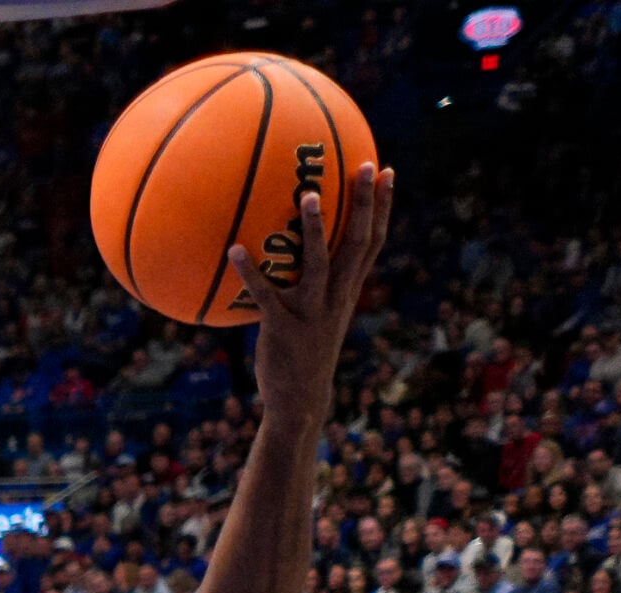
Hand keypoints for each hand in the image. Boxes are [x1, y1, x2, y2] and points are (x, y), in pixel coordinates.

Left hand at [235, 164, 395, 423]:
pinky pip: (265, 295)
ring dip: (315, 229)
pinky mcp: (282, 327)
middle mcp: (337, 297)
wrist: (300, 400)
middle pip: (358, 242)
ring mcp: (311, 312)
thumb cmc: (305, 351)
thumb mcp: (321, 313)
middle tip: (365, 165)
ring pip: (319, 264)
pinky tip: (234, 249)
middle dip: (364, 203)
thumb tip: (302, 248)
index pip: (373, 242)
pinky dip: (251, 272)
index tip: (386, 170)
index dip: (382, 207)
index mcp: (348, 291)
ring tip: (308, 194)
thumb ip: (318, 282)